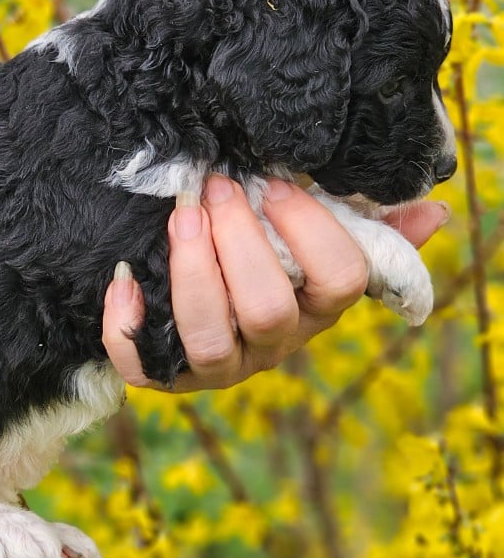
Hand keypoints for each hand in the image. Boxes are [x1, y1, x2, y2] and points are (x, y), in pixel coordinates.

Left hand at [102, 175, 449, 391]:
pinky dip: (127, 326)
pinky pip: (144, 365)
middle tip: (215, 188)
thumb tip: (434, 210)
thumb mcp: (317, 234)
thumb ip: (374, 225)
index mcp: (317, 306)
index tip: (275, 185)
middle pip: (269, 310)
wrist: (192, 290)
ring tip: (180, 215)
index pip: (340, 281)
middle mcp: (273, 344)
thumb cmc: (266, 253)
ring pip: (210, 338)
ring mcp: (218, 364)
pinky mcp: (164, 372)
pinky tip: (123, 278)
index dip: (310, 231)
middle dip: (239, 242)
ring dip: (192, 271)